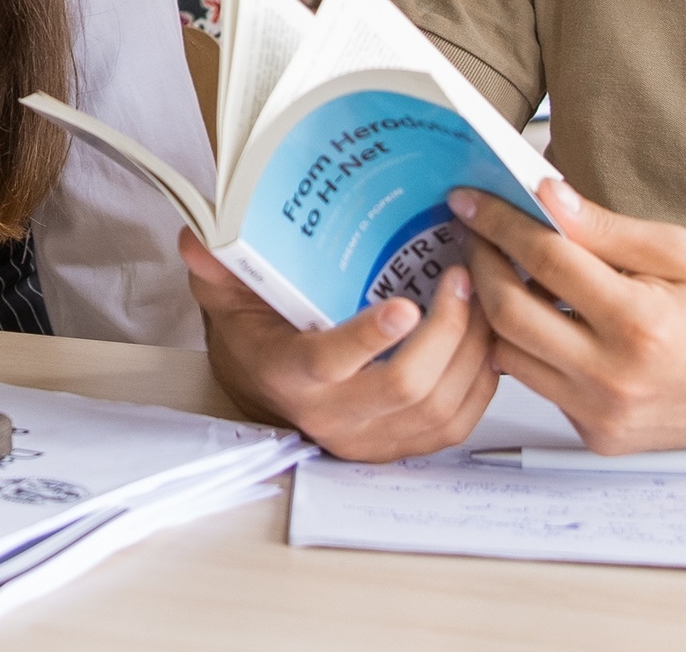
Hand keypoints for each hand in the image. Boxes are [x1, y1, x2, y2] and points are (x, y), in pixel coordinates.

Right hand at [183, 228, 496, 460]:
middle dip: (448, 330)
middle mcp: (332, 416)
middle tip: (461, 276)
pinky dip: (482, 380)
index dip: (367, 338)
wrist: (266, 388)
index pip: (329, 363)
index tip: (405, 306)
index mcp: (287, 374)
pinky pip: (458, 422)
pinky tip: (486, 337)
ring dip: (473, 350)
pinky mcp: (403, 446)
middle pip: (406, 387)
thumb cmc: (258, 332)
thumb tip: (198, 240)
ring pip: (441, 406)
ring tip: (481, 296)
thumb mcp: (227, 293)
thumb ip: (216, 265)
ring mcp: (371, 439)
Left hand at [455, 179, 685, 452]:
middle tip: (477, 236)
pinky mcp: (598, 436)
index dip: (500, 223)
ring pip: (510, 357)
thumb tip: (547, 197)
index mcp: (639, 324)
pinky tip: (543, 321)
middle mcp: (614, 377)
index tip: (471, 202)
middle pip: (507, 314)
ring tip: (504, 274)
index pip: (544, 260)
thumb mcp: (678, 251)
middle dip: (481, 266)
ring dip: (496, 312)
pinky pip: (539, 386)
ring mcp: (603, 415)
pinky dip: (532, 350)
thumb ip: (604, 228)